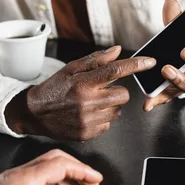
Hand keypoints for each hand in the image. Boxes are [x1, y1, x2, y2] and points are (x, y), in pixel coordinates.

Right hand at [6, 46, 155, 140]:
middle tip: (102, 90)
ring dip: (109, 106)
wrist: (34, 113)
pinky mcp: (88, 134)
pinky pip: (108, 125)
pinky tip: (87, 114)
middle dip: (117, 91)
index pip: (116, 71)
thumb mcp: (71, 69)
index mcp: (83, 83)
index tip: (150, 62)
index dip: (136, 65)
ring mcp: (88, 121)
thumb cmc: (54, 88)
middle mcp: (87, 103)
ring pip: (117, 111)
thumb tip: (118, 51)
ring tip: (91, 103)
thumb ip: (96, 60)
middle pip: (123, 95)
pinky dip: (102, 119)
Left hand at [143, 0, 184, 110]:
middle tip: (184, 52)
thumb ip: (175, 19)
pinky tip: (147, 103)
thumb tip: (170, 3)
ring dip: (181, 81)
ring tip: (166, 70)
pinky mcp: (173, 93)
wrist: (167, 60)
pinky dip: (157, 101)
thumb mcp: (178, 30)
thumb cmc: (179, 44)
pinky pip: (167, 99)